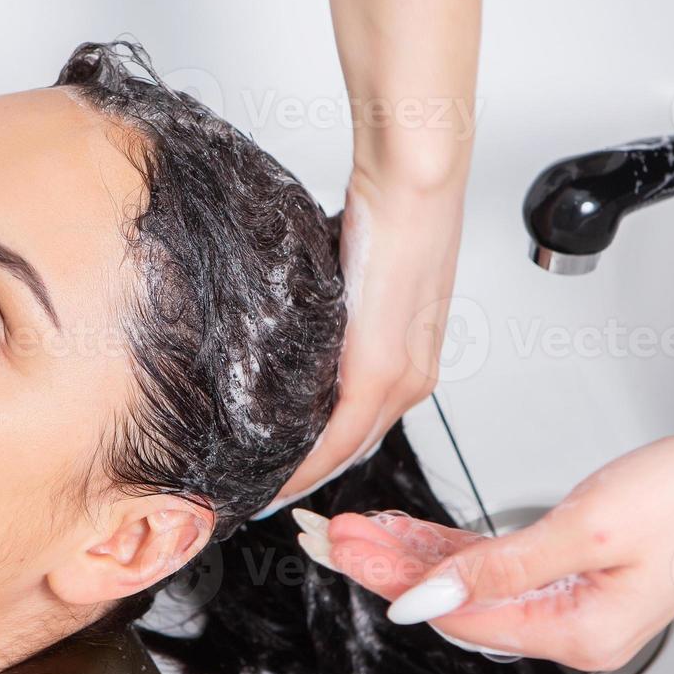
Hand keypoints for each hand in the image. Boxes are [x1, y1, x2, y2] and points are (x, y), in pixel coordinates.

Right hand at [265, 165, 464, 512]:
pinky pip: (340, 434)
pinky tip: (277, 476)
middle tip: (260, 492)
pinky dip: (307, 462)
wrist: (413, 182)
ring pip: (348, 448)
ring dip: (304, 474)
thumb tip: (297, 321)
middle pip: (355, 446)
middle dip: (307, 475)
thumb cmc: (391, 212)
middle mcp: (413, 377)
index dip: (321, 456)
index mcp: (411, 359)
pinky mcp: (381, 367)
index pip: (363, 427)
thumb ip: (334, 313)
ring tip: (260, 489)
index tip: (283, 472)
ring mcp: (401, 377)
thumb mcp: (358, 279)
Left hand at [297, 417, 673, 670]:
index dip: (393, 580)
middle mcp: (573, 628)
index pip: (459, 613)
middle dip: (389, 566)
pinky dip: (453, 548)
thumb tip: (425, 600)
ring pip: (470, 581)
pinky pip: (498, 565)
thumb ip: (499, 569)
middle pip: (455, 600)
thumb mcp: (585, 529)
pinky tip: (410, 534)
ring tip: (356, 530)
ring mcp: (573, 599)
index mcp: (580, 634)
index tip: (344, 549)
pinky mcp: (574, 570)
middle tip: (330, 536)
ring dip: (413, 553)